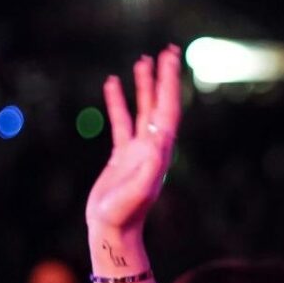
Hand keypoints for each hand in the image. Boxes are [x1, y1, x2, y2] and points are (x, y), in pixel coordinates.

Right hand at [84, 45, 183, 237]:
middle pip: (161, 104)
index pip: (168, 109)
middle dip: (164, 78)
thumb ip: (148, 169)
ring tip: (141, 60)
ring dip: (144, 86)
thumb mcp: (137, 192)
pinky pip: (121, 122)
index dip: (170, 83)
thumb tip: (158, 142)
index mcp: (160, 151)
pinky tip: (112, 84)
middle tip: (167, 50)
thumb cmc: (123, 215)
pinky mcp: (122, 156)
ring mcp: (137, 151)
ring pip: (143, 110)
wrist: (111, 231)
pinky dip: (118, 103)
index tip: (171, 60)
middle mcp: (153, 147)